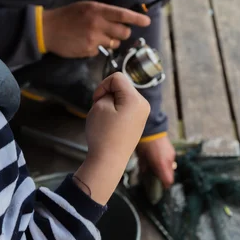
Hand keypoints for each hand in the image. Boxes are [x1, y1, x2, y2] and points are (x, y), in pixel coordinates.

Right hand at [42, 1, 150, 57]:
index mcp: (97, 10)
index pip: (123, 15)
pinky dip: (96, 48)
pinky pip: (101, 51)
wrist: (47, 29)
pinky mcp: (88, 50)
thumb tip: (121, 19)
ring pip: (114, 44)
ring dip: (111, 42)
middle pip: (124, 32)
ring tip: (97, 37)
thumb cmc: (67, 16)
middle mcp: (97, 24)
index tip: (147, 22)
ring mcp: (93, 39)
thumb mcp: (86, 7)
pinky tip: (85, 42)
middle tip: (115, 31)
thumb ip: (103, 12)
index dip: (137, 19)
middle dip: (123, 33)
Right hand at [74, 72, 149, 203]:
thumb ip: (107, 93)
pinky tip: (110, 124)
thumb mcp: (100, 106)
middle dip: (108, 94)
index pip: (117, 78)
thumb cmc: (103, 135)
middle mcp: (143, 105)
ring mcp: (142, 114)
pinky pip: (126, 108)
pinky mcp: (138, 123)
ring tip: (105, 119)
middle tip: (100, 110)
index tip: (96, 100)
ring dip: (111, 103)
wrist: (108, 161)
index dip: (102, 85)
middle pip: (122, 87)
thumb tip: (113, 95)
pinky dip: (116, 111)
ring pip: (123, 97)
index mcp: (136, 99)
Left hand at [137, 136, 175, 188]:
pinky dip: (166, 163)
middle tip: (156, 177)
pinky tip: (159, 158)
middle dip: (164, 178)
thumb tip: (144, 173)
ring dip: (165, 170)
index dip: (164, 185)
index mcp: (161, 165)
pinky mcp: (172, 150)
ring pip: (171, 168)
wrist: (151, 128)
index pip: (168, 181)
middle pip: (170, 176)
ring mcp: (172, 155)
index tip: (159, 186)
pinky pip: (170, 161)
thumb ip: (144, 168)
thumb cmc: (144, 144)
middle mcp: (169, 161)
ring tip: (156, 167)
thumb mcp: (141, 158)